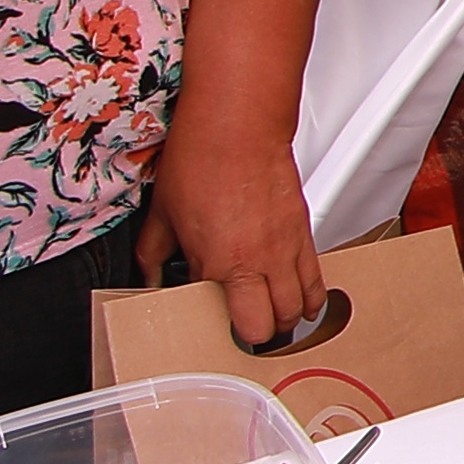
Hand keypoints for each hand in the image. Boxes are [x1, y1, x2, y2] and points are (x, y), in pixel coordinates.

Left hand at [137, 115, 324, 349]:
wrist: (238, 128)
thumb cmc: (202, 160)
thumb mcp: (162, 214)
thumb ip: (152, 253)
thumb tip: (147, 273)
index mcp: (222, 265)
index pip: (235, 324)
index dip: (226, 335)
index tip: (217, 331)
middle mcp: (261, 262)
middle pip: (276, 326)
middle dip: (261, 335)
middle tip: (245, 330)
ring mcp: (287, 248)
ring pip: (302, 307)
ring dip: (288, 318)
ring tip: (273, 318)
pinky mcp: (303, 233)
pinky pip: (316, 278)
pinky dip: (309, 294)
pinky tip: (298, 295)